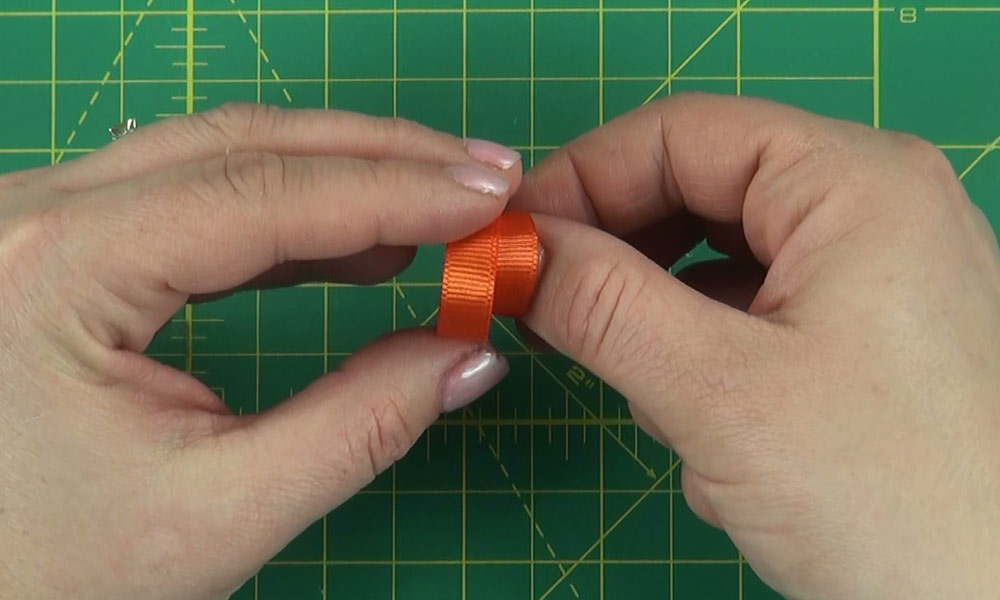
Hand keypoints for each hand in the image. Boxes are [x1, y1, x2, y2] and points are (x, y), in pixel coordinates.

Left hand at [0, 104, 521, 598]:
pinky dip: (288, 217)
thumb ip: (362, 424)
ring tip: (439, 207)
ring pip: (218, 158)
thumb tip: (472, 353)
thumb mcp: (219, 511)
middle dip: (378, 157)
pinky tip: (359, 243)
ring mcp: (39, 223)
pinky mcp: (61, 248)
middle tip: (484, 179)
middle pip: (242, 145)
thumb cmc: (49, 568)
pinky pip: (192, 201)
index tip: (488, 199)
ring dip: (339, 176)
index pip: (258, 195)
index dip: (393, 188)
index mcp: (56, 269)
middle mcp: (32, 215)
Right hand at [512, 93, 999, 598]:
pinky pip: (749, 326)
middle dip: (624, 270)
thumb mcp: (721, 391)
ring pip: (716, 273)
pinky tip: (720, 448)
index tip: (511, 247)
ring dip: (667, 340)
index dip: (582, 180)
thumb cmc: (896, 502)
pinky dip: (709, 376)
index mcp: (856, 182)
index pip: (681, 134)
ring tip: (674, 418)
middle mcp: (871, 212)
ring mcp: (872, 281)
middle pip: (698, 199)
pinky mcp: (863, 346)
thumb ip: (602, 304)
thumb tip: (513, 254)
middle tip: (553, 325)